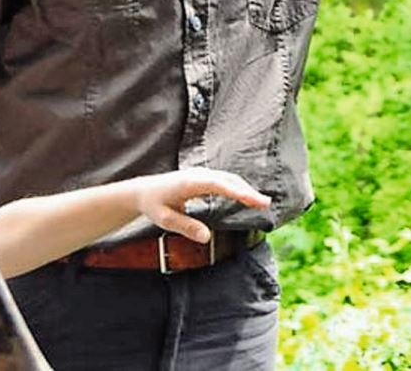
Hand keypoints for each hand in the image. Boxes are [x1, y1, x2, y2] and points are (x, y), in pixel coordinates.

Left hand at [131, 169, 270, 243]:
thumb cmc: (154, 205)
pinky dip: (238, 187)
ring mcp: (202, 173)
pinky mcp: (204, 176)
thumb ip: (186, 227)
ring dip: (246, 189)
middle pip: (229, 180)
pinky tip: (247, 197)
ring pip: (229, 178)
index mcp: (189, 183)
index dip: (237, 192)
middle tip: (266, 204)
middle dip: (248, 191)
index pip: (218, 185)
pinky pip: (225, 180)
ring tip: (262, 203)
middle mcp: (198, 174)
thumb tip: (207, 238)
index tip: (254, 200)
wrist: (144, 191)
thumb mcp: (165, 220)